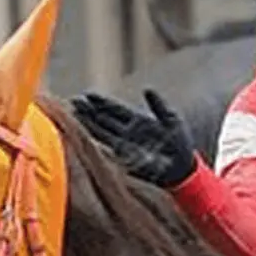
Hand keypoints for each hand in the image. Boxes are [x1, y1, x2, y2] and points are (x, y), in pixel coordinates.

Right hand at [71, 89, 196, 186]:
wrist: (183, 167)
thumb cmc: (179, 142)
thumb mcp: (172, 119)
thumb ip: (159, 106)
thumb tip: (147, 89)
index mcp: (138, 120)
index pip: (115, 109)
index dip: (102, 102)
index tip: (87, 94)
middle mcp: (127, 131)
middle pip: (104, 119)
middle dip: (89, 111)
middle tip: (73, 102)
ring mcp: (125, 144)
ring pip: (102, 132)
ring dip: (89, 125)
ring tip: (74, 116)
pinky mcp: (126, 157)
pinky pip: (109, 148)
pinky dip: (98, 142)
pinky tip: (86, 136)